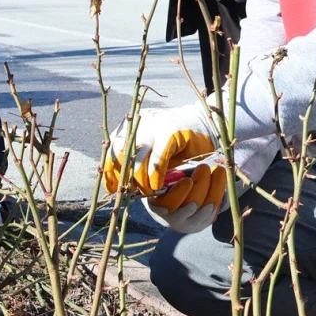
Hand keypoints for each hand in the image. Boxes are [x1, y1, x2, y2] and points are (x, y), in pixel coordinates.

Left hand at [104, 105, 227, 232]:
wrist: (204, 124)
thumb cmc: (177, 143)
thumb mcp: (152, 151)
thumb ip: (136, 162)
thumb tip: (119, 184)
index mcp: (132, 126)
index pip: (112, 149)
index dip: (110, 170)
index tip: (112, 188)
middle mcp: (140, 122)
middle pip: (123, 154)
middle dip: (125, 177)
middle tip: (131, 192)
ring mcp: (155, 125)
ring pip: (139, 157)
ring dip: (141, 179)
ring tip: (147, 191)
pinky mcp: (171, 131)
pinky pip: (158, 157)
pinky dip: (155, 174)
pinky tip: (156, 184)